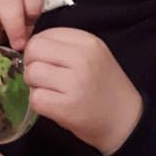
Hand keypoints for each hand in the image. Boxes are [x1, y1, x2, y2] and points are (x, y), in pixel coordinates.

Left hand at [23, 28, 141, 154]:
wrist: (125, 120)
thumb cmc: (104, 88)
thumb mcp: (94, 56)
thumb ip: (66, 47)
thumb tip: (31, 47)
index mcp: (88, 42)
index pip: (45, 35)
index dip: (38, 49)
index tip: (45, 61)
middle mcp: (82, 59)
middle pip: (34, 50)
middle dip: (31, 64)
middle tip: (42, 77)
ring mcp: (75, 83)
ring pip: (32, 74)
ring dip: (34, 85)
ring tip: (49, 91)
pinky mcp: (67, 107)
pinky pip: (35, 98)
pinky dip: (38, 103)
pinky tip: (52, 105)